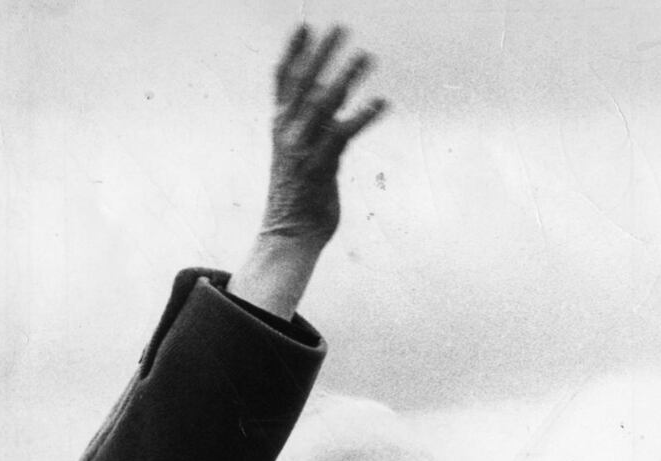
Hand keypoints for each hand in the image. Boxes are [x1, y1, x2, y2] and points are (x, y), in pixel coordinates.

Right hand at [260, 24, 386, 248]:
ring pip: (324, 103)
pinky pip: (344, 134)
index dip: (293, 52)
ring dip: (348, 77)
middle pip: (304, 82)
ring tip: (368, 56)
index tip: (306, 25)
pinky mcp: (321, 166)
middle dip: (324, 52)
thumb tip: (331, 94)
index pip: (282, 80)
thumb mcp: (300, 152)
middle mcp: (287, 133)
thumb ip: (313, 124)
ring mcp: (302, 149)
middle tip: (343, 27)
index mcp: (279, 126)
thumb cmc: (299, 196)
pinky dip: (363, 117)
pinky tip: (381, 102)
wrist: (289, 235)